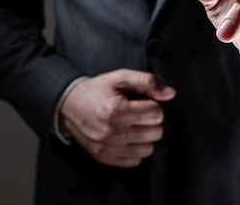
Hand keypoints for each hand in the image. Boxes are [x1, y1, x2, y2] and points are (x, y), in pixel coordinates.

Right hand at [59, 69, 175, 167]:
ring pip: (149, 149)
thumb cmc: (98, 90)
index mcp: (116, 110)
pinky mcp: (105, 158)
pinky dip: (134, 149)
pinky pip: (135, 161)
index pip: (156, 113)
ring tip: (132, 125)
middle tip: (136, 113)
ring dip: (144, 136)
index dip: (152, 104)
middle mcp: (112, 132)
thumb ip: (148, 82)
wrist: (69, 105)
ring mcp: (108, 148)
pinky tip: (125, 136)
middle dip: (150, 120)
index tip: (141, 102)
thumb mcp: (121, 78)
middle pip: (155, 132)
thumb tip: (169, 94)